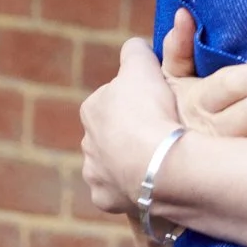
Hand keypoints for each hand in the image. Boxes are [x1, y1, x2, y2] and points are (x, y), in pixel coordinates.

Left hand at [80, 38, 183, 214]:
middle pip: (111, 134)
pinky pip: (120, 192)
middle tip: (160, 133)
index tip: (156, 105)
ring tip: (158, 160)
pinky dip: (134, 187)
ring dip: (129, 163)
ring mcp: (95, 174)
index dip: (136, 101)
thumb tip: (134, 46)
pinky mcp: (106, 200)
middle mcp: (86, 143)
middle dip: (129, 134)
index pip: (113, 99)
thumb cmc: (149, 110)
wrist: (159, 163)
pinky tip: (152, 181)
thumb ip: (134, 51)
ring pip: (113, 165)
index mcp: (92, 109)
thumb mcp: (143, 64)